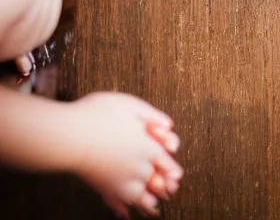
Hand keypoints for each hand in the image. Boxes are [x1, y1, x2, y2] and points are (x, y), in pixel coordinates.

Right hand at [70, 92, 182, 216]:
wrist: (69, 134)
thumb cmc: (97, 114)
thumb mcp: (131, 103)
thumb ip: (152, 114)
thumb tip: (169, 124)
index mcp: (148, 146)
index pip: (167, 162)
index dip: (172, 168)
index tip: (176, 174)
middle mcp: (138, 167)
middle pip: (157, 181)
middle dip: (164, 185)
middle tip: (170, 189)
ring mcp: (120, 180)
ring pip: (141, 197)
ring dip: (148, 200)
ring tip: (153, 205)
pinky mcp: (103, 187)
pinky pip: (118, 202)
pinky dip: (124, 209)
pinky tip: (125, 213)